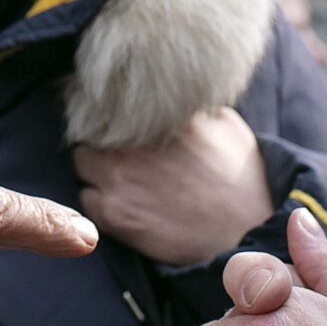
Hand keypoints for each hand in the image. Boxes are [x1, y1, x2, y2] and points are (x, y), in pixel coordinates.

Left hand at [74, 107, 274, 266]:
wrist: (244, 231)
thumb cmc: (240, 176)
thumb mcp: (225, 124)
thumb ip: (191, 105)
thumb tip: (172, 93)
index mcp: (158, 115)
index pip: (112, 99)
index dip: (112, 109)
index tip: (116, 115)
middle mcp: (131, 144)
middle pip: (90, 128)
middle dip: (101, 136)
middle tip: (117, 148)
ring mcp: (118, 178)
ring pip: (82, 162)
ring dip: (95, 167)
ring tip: (118, 175)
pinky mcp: (114, 213)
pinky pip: (86, 198)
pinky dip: (98, 198)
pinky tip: (122, 201)